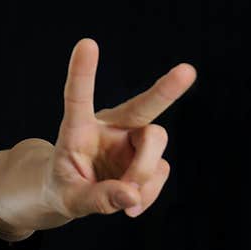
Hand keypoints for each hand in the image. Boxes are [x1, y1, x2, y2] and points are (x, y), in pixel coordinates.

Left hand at [45, 38, 196, 218]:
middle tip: (187, 71)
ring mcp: (133, 142)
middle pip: (142, 107)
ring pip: (155, 146)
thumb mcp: (69, 200)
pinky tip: (130, 206)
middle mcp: (110, 127)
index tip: (87, 43)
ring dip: (143, 175)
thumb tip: (130, 194)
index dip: (83, 72)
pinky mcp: (150, 159)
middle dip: (165, 91)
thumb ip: (96, 199)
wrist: (75, 194)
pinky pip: (160, 174)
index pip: (78, 97)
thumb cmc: (63, 187)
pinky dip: (147, 194)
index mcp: (78, 128)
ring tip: (124, 200)